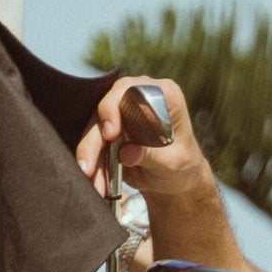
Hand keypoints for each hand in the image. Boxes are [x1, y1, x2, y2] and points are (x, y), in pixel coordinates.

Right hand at [75, 75, 205, 199]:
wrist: (174, 180)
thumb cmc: (182, 166)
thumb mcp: (172, 163)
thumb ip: (151, 155)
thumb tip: (127, 153)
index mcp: (164, 94)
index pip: (132, 89)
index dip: (114, 107)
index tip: (110, 133)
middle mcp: (139, 96)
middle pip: (106, 109)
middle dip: (94, 141)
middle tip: (88, 166)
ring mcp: (121, 111)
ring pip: (94, 128)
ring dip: (89, 156)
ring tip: (92, 180)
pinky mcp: (108, 129)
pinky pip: (93, 143)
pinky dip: (92, 163)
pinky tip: (94, 181)